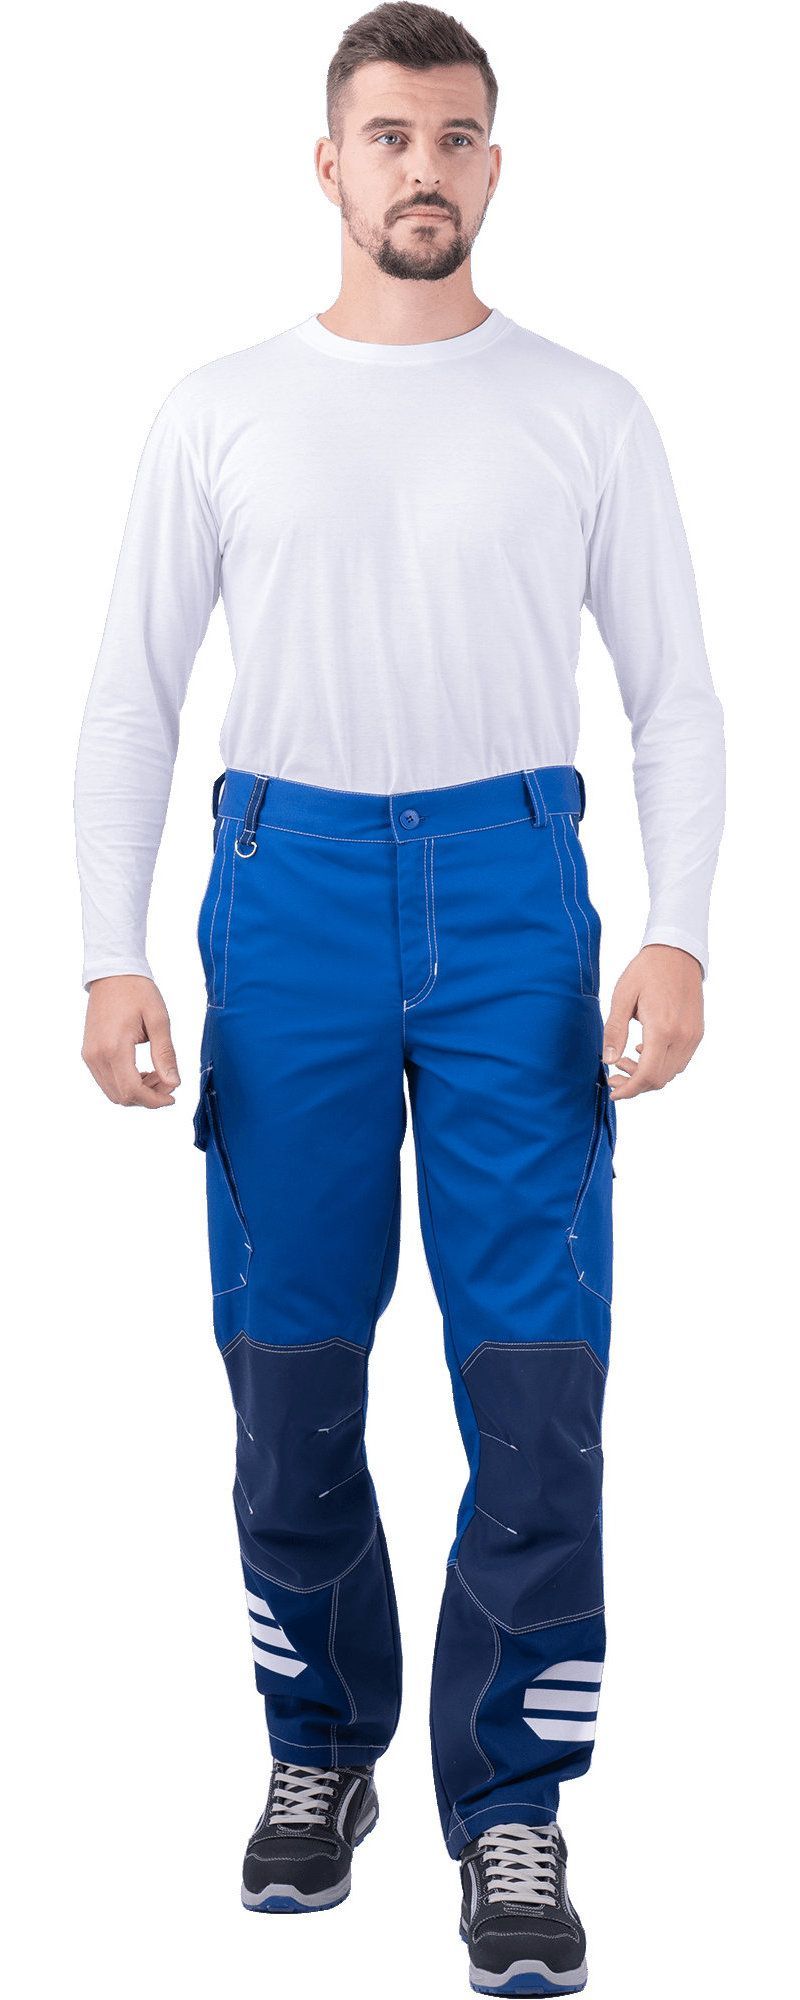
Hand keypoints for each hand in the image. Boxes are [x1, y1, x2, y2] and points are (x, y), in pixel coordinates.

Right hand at [82, 975, 180, 1107]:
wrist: (113, 973)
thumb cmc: (138, 992)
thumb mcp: (159, 1020)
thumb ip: (165, 1054)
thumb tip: (173, 1083)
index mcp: (114, 1048)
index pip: (132, 1091)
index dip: (154, 1100)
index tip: (172, 1096)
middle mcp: (96, 1056)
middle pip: (122, 1096)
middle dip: (148, 1097)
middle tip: (168, 1081)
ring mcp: (90, 1055)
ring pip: (113, 1092)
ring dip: (137, 1091)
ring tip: (157, 1074)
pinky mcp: (88, 1053)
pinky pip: (106, 1080)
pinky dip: (125, 1083)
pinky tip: (141, 1070)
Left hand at [602, 944, 703, 1099]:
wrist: (677, 952)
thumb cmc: (647, 971)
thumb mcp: (623, 997)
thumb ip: (615, 1031)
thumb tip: (608, 1060)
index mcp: (662, 1028)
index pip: (647, 1075)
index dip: (629, 1089)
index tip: (613, 1091)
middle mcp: (682, 1036)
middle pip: (660, 1079)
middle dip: (635, 1085)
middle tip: (614, 1076)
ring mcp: (693, 1036)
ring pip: (671, 1073)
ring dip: (648, 1075)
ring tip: (626, 1061)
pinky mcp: (697, 1033)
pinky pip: (680, 1061)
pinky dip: (661, 1065)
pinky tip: (644, 1051)